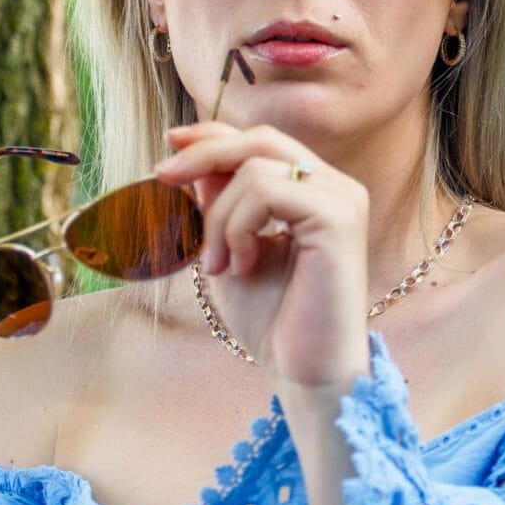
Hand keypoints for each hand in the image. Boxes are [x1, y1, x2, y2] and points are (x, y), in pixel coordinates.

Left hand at [153, 119, 370, 390]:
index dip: (213, 135)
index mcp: (315, 191)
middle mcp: (335, 186)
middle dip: (203, 154)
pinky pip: (266, 192)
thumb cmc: (273, 319)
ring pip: (254, 169)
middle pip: (258, 140)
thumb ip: (219, 204)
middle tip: (162, 176)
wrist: (304, 370)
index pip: (260, 142)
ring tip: (219, 265)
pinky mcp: (339, 216)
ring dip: (218, 218)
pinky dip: (238, 228)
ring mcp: (342, 198)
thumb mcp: (231, 248)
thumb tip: (192, 160)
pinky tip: (241, 266)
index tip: (169, 144)